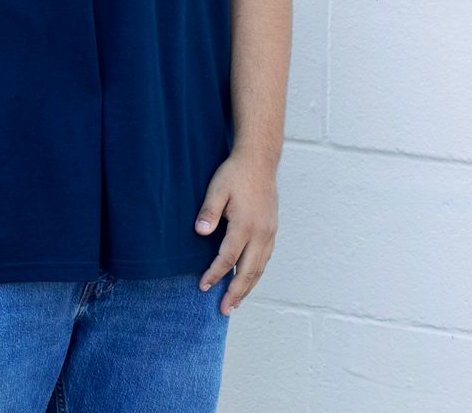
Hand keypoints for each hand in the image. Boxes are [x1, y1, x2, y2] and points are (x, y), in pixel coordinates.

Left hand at [195, 150, 278, 314]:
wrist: (259, 162)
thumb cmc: (234, 175)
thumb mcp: (216, 189)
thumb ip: (208, 212)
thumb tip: (199, 233)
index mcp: (245, 225)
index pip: (228, 258)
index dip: (215, 274)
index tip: (203, 286)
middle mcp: (261, 234)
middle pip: (248, 271)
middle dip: (235, 292)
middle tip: (224, 310)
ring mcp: (269, 234)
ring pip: (259, 269)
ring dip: (248, 287)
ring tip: (235, 303)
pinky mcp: (272, 231)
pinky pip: (264, 260)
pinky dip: (256, 274)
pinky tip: (248, 281)